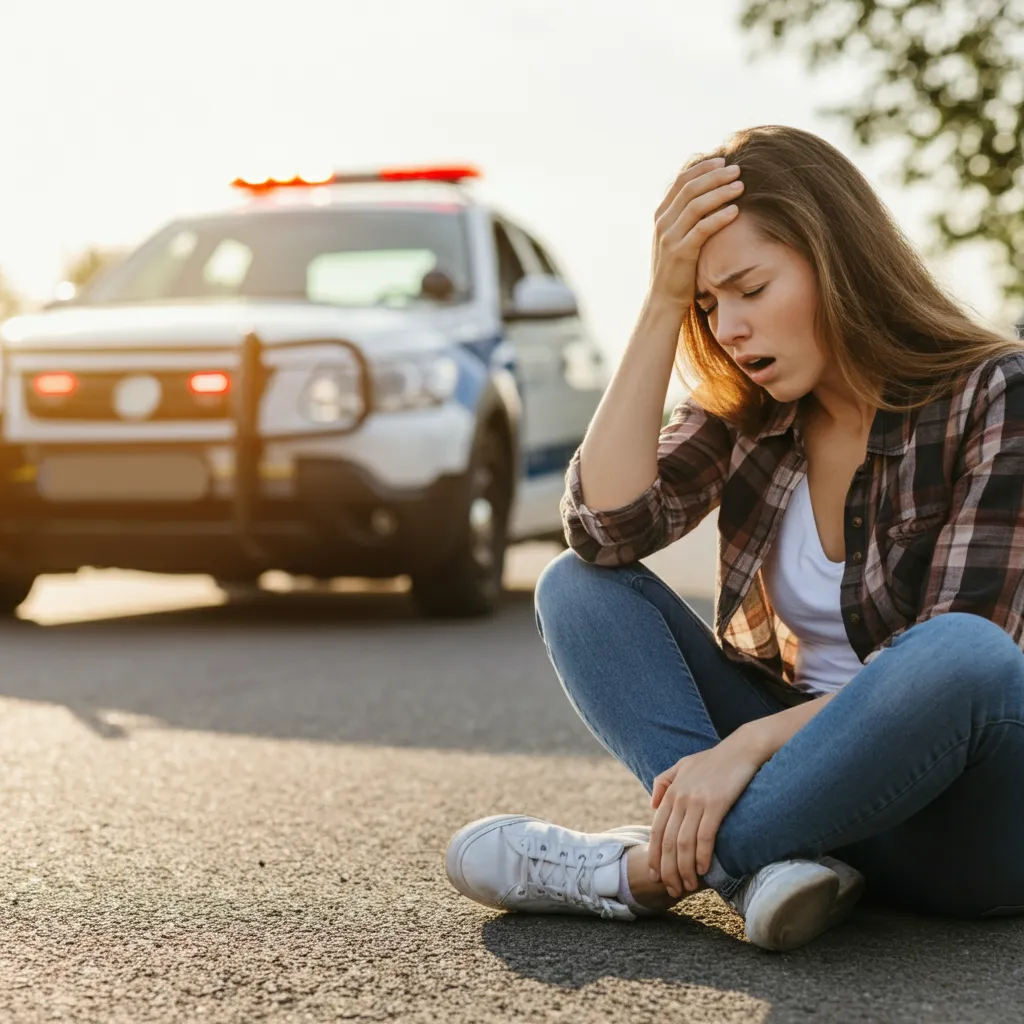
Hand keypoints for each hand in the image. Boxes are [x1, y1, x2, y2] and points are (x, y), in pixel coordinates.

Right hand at [648, 156, 743, 311]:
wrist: (663, 299)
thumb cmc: (677, 268)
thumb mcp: (677, 238)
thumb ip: (686, 217)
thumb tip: (710, 195)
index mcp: (661, 215)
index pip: (682, 181)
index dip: (703, 167)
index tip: (724, 160)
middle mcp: (663, 222)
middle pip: (690, 188)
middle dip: (715, 175)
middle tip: (738, 169)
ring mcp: (669, 237)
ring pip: (696, 205)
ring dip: (720, 192)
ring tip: (741, 186)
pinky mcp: (680, 253)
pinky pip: (702, 229)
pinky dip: (719, 217)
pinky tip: (735, 211)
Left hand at [648, 734, 763, 897]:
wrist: (742, 748)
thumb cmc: (715, 760)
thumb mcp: (683, 765)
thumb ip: (664, 782)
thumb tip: (652, 804)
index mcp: (671, 792)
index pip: (656, 831)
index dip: (655, 857)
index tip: (656, 876)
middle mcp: (680, 797)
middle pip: (667, 842)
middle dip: (668, 870)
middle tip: (672, 890)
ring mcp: (697, 801)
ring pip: (684, 844)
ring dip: (685, 870)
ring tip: (688, 886)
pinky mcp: (717, 804)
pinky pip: (705, 836)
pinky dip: (703, 856)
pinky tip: (704, 870)